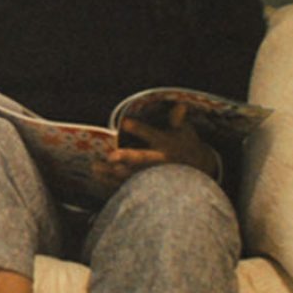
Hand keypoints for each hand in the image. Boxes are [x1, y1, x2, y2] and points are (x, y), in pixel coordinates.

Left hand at [95, 103, 217, 184]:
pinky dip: (111, 183)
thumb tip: (180, 106)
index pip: (151, 134)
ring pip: (131, 175)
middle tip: (111, 156)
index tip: (125, 122)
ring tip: (95, 167)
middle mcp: (157, 160)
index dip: (139, 129)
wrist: (197, 169)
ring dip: (112, 172)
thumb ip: (178, 120)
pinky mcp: (146, 184)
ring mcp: (152, 175)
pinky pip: (127, 185)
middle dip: (127, 158)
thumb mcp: (185, 130)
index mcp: (165, 144)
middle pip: (141, 159)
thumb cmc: (185, 143)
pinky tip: (96, 177)